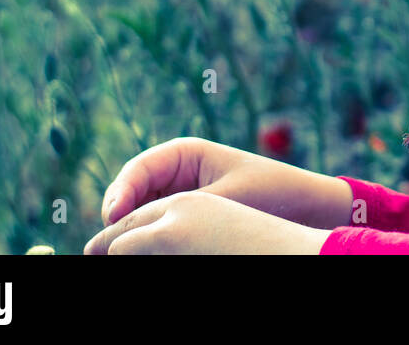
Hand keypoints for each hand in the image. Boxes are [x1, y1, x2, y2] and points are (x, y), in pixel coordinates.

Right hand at [83, 191, 332, 253]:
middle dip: (117, 220)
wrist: (306, 206)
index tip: (113, 217)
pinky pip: (157, 229)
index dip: (119, 194)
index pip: (137, 171)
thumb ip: (183, 209)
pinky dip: (148, 242)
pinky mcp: (186, 218)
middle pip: (130, 196)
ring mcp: (178, 196)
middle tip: (102, 247)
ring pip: (139, 216)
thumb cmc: (271, 191)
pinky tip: (144, 255)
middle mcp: (176, 172)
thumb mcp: (226, 198)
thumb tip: (143, 227)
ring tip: (120, 253)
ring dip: (129, 233)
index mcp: (184, 153)